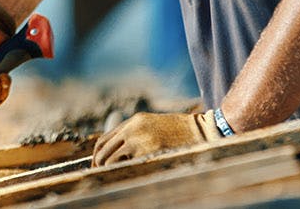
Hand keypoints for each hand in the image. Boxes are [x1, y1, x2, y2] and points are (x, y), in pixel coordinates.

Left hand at [92, 111, 222, 165]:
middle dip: (98, 163)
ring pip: (111, 159)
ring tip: (110, 177)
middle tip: (97, 174)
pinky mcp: (148, 152)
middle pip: (104, 149)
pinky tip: (123, 177)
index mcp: (135, 121)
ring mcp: (139, 140)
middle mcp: (133, 129)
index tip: (97, 164)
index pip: (105, 138)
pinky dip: (122, 172)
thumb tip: (117, 150)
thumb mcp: (154, 126)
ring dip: (107, 169)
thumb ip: (135, 133)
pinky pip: (127, 166)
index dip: (98, 153)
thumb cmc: (180, 132)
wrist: (201, 131)